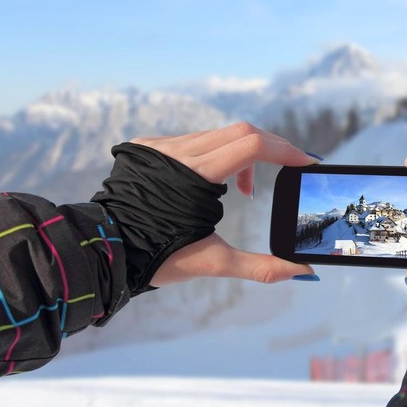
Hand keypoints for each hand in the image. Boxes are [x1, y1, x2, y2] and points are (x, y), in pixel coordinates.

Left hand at [130, 123, 319, 286]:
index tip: (306, 162)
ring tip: (245, 191)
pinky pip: (194, 140)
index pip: (250, 145)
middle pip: (241, 132)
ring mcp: (160, 146)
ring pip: (218, 135)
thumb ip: (261, 267)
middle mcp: (176, 151)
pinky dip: (216, 155)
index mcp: (193, 174)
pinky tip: (214, 183)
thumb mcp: (212, 263)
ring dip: (242, 155)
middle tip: (289, 169)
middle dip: (271, 149)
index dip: (284, 150)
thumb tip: (303, 273)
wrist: (100, 250)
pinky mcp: (147, 147)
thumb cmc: (154, 258)